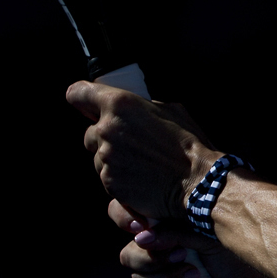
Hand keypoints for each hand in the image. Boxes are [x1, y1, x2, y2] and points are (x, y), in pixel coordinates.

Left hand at [66, 81, 219, 221]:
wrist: (198, 181)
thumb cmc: (189, 144)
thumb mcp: (172, 109)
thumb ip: (143, 107)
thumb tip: (136, 110)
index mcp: (120, 104)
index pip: (78, 94)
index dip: (83, 100)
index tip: (88, 107)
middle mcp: (107, 129)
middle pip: (90, 132)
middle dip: (106, 137)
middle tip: (132, 143)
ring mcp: (106, 158)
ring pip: (98, 158)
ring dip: (114, 159)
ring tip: (143, 164)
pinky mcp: (110, 183)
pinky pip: (108, 178)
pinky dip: (121, 179)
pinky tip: (143, 179)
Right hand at [110, 198, 269, 277]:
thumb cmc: (238, 254)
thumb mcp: (208, 234)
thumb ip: (177, 231)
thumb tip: (142, 236)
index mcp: (167, 227)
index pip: (129, 219)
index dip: (125, 219)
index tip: (141, 226)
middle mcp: (159, 252)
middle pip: (128, 255)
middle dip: (152, 257)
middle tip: (182, 254)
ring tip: (195, 276)